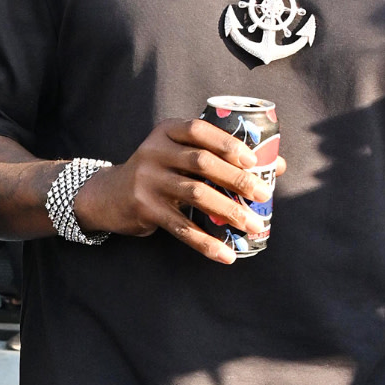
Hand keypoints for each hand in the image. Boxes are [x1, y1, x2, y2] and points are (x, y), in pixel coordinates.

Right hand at [71, 118, 281, 263]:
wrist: (108, 195)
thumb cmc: (157, 173)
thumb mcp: (178, 156)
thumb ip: (218, 157)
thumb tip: (277, 165)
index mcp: (165, 132)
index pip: (198, 130)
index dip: (227, 143)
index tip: (253, 160)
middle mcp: (154, 151)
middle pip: (202, 162)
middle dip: (237, 179)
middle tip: (263, 195)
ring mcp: (147, 180)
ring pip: (195, 194)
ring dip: (229, 211)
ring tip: (253, 225)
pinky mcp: (144, 208)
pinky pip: (181, 227)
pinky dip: (206, 242)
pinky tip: (226, 254)